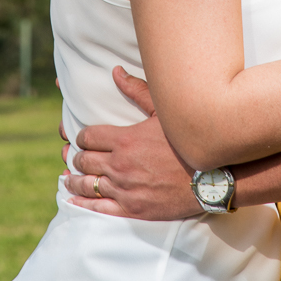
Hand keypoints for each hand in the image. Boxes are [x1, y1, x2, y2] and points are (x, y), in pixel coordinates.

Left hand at [63, 67, 200, 219]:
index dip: (81, 136)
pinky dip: (81, 203)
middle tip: (74, 156)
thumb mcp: (163, 111)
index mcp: (125, 139)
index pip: (89, 136)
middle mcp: (120, 165)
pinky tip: (73, 199)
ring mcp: (124, 189)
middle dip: (76, 156)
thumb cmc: (188, 141)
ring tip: (68, 177)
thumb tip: (115, 71)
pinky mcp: (131, 209)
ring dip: (73, 179)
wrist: (211, 177)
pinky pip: (97, 208)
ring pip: (86, 185)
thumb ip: (137, 90)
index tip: (81, 137)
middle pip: (84, 160)